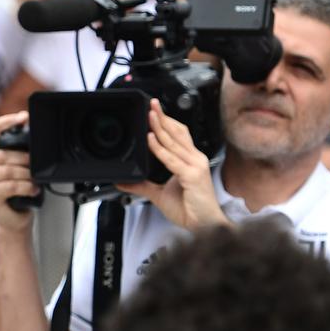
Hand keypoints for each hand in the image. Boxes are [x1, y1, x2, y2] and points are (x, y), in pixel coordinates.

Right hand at [0, 112, 38, 230]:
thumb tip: (33, 131)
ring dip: (27, 176)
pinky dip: (27, 187)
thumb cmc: (18, 190)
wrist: (14, 217)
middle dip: (25, 159)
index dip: (8, 120)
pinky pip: (12, 185)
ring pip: (10, 170)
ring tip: (34, 181)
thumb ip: (21, 151)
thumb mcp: (20, 166)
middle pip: (4, 153)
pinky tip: (33, 190)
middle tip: (35, 166)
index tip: (24, 116)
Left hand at [117, 100, 227, 229]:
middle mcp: (195, 159)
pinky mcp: (192, 175)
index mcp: (190, 160)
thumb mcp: (159, 194)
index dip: (167, 121)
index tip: (155, 111)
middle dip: (163, 117)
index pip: (179, 134)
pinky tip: (150, 139)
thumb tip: (125, 181)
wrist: (204, 226)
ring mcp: (195, 166)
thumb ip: (143, 186)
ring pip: (174, 142)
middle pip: (178, 132)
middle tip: (151, 104)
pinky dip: (159, 148)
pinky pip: (172, 159)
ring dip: (160, 127)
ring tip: (149, 115)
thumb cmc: (190, 209)